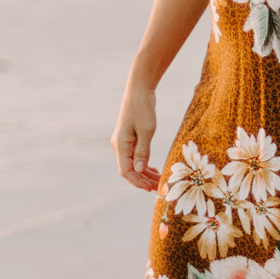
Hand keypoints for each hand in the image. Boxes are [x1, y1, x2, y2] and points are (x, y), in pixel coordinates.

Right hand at [114, 76, 159, 190]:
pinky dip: (144, 164)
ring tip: (159, 181)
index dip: (137, 182)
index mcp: (121, 144)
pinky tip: (154, 170)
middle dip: (143, 180)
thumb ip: (143, 151)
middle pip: (129, 169)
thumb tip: (139, 170)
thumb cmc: (143, 108)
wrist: (139, 90)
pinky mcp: (130, 138)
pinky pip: (135, 156)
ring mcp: (124, 142)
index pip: (125, 171)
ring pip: (133, 163)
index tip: (150, 188)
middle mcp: (120, 145)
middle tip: (159, 188)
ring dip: (145, 173)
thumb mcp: (146, 130)